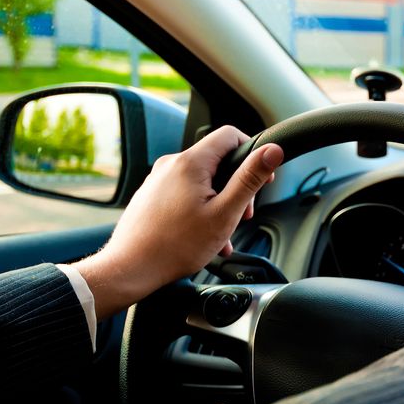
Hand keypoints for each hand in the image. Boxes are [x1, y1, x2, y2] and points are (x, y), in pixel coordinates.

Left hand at [75, 126, 283, 318]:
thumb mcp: (225, 213)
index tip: (261, 177)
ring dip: (220, 203)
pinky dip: (201, 210)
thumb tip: (272, 151)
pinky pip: (186, 194)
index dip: (252, 152)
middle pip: (217, 161)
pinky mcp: (152, 195)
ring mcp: (159, 180)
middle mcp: (171, 165)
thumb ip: (250, 178)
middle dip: (236, 186)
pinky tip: (205, 236)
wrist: (131, 268)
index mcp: (190, 163)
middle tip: (242, 214)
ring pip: (202, 181)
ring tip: (222, 232)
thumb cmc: (175, 246)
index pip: (230, 135)